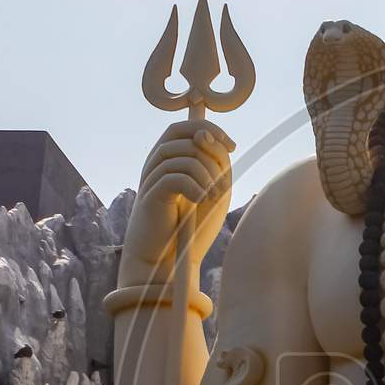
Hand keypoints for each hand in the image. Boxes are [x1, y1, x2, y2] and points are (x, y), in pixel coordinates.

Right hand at [120, 119, 234, 283]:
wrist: (168, 258)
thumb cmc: (190, 225)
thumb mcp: (213, 190)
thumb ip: (215, 162)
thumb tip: (205, 136)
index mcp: (171, 159)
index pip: (187, 126)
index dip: (211, 128)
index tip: (233, 147)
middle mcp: (157, 163)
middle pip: (184, 135)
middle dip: (212, 152)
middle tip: (223, 181)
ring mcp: (151, 177)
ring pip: (184, 157)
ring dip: (208, 175)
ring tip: (214, 198)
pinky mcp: (151, 195)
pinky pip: (175, 177)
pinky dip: (196, 187)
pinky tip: (201, 201)